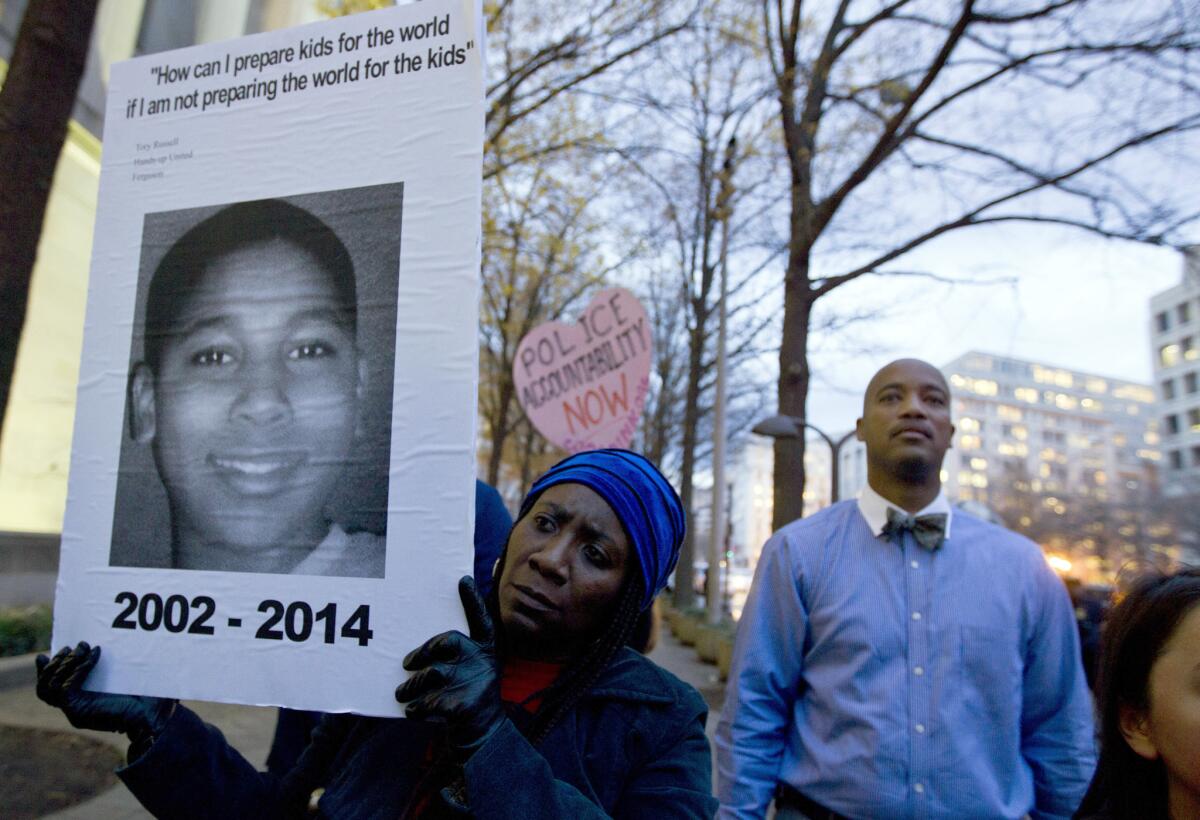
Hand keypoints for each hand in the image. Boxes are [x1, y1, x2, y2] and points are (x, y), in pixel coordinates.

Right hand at [35, 642, 174, 742]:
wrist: (156, 715)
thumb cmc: (148, 697)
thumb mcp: (126, 680)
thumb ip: (113, 668)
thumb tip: (106, 646)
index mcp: (82, 703)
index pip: (50, 690)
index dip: (46, 671)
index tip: (49, 653)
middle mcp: (74, 709)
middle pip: (44, 688)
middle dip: (55, 664)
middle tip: (72, 647)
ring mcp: (74, 711)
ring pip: (50, 687)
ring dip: (64, 664)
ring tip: (82, 647)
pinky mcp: (78, 711)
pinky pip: (66, 688)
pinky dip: (78, 668)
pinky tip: (96, 655)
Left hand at [396, 577, 502, 756]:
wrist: (483, 736)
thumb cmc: (468, 696)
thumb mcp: (471, 671)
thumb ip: (455, 656)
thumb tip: (418, 650)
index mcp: (485, 651)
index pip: (482, 621)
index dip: (473, 600)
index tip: (463, 579)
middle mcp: (482, 663)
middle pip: (448, 642)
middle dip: (422, 651)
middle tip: (406, 663)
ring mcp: (475, 684)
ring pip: (432, 674)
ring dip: (411, 686)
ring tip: (400, 694)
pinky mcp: (464, 707)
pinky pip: (429, 702)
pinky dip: (416, 709)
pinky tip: (411, 712)